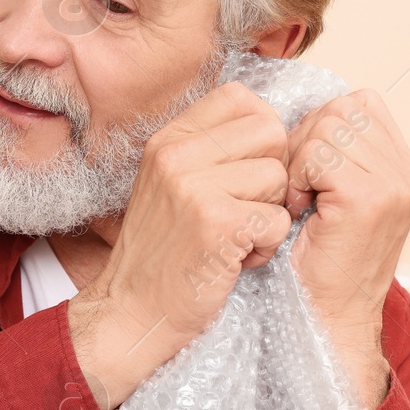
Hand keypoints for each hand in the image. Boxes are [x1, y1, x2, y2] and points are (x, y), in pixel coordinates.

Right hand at [67, 82, 292, 409]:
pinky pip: (276, 220)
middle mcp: (176, 154)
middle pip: (270, 133)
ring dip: (268, 216)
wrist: (131, 312)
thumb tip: (275, 126)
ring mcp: (194, 187)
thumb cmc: (163, 254)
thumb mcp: (171, 184)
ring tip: (233, 238)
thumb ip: (211, 150)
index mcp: (167, 139)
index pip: (240, 97)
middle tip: (243, 208)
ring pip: (278, 178)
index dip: (260, 133)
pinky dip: (264, 248)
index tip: (245, 170)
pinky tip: (233, 260)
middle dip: (271, 175)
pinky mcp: (217, 223)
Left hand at [283, 88, 409, 409]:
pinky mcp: (370, 198)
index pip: (359, 103)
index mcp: (404, 168)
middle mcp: (408, 173)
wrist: (329, 318)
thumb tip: (303, 110)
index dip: (319, 128)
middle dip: (304, 141)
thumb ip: (336, 152)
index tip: (306, 172)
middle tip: (297, 188)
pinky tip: (299, 211)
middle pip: (340, 108)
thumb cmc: (319, 262)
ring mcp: (395, 184)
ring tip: (300, 201)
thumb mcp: (335, 197)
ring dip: (298, 161)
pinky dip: (297, 179)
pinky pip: (317, 154)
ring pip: (327, 127)